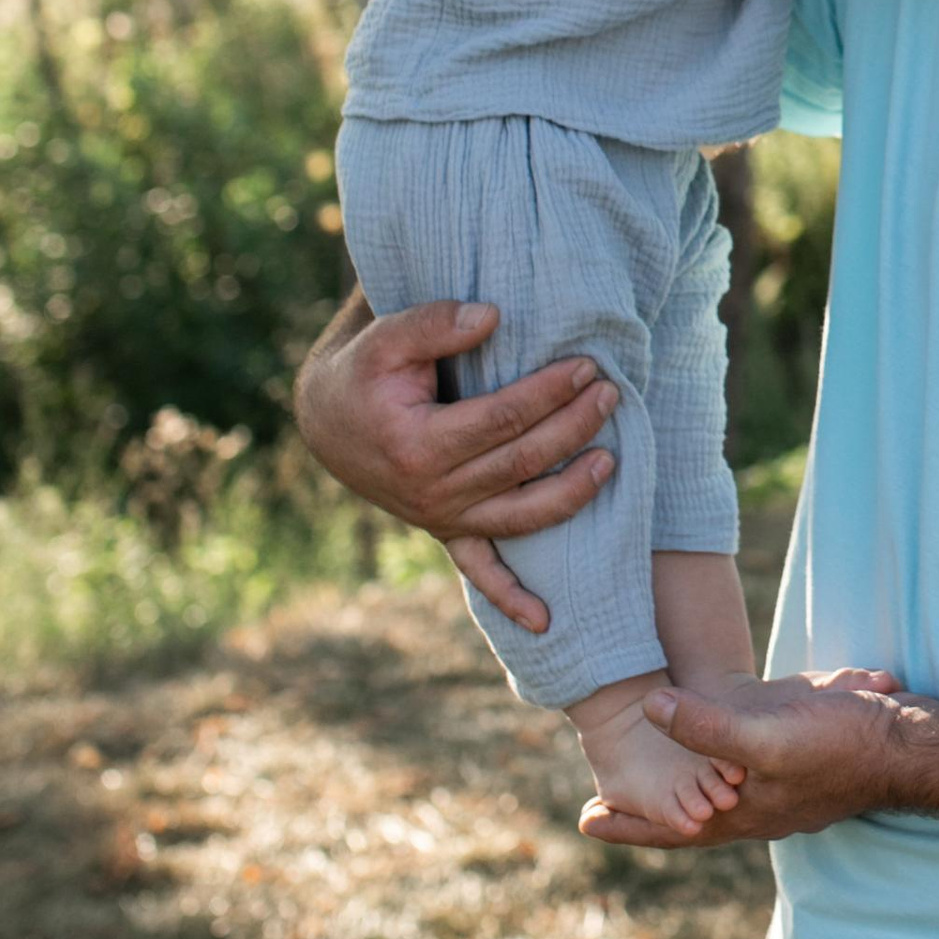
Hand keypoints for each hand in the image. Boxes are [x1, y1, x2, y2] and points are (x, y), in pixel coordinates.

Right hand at [292, 291, 618, 634]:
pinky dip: (511, 599)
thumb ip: (436, 322)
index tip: (586, 365)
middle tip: (610, 393)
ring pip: (520, 517)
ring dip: (571, 493)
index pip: (504, 419)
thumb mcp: (386, 337)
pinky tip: (546, 622)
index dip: (549, 392)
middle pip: (522, 463)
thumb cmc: (364, 372)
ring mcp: (441, 518)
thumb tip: (494, 317)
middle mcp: (432, 492)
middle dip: (573, 427)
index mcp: (418, 445)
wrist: (327, 420)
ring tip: (612, 460)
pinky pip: (480, 572)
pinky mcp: (445, 532)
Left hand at [630, 665, 909, 842]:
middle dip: (649, 810)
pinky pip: (748, 767)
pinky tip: (716, 744)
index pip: (671, 827)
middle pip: (689, 814)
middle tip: (602, 807)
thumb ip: (707, 727)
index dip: (628, 825)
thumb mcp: (766, 736)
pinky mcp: (799, 764)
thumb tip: (651, 711)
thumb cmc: (840, 746)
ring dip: (682, 784)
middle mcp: (755, 807)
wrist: (909, 746)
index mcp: (741, 813)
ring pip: (717, 791)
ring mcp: (779, 788)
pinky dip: (721, 757)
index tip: (584, 822)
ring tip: (650, 773)